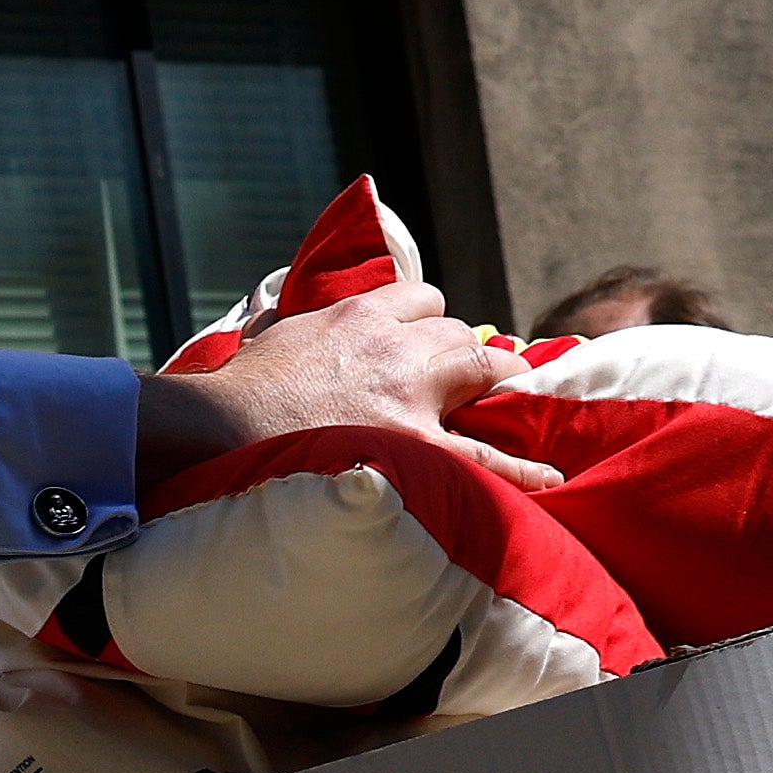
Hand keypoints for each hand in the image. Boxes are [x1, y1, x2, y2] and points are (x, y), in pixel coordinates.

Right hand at [139, 279, 553, 489]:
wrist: (223, 428)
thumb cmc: (238, 388)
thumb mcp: (268, 333)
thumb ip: (288, 319)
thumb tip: (268, 313)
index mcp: (359, 313)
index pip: (419, 298)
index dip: (427, 317)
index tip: (424, 334)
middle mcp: (395, 344)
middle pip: (455, 330)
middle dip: (463, 346)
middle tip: (468, 369)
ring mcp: (410, 393)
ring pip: (478, 366)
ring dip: (492, 377)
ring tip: (506, 392)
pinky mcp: (416, 445)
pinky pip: (483, 455)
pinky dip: (520, 466)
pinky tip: (549, 473)